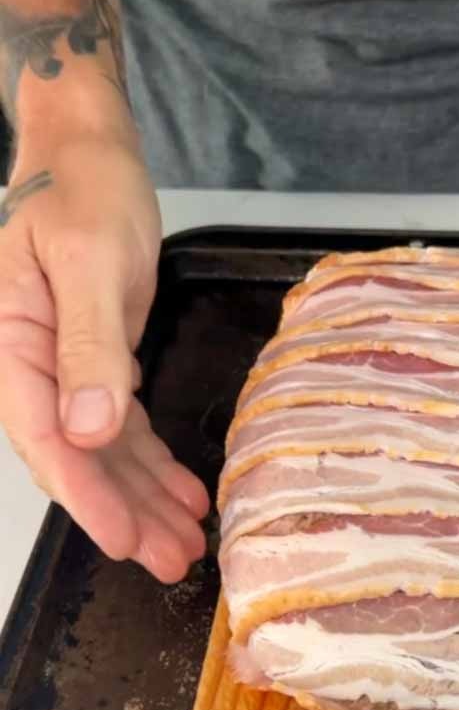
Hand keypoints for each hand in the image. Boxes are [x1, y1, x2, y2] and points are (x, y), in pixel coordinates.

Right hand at [0, 135, 208, 581]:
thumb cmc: (84, 187)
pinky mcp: (97, 362)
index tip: (122, 539)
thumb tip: (85, 430)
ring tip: (188, 543)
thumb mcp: (89, 260)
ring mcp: (63, 369)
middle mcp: (29, 367)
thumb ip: (88, 347)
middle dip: (124, 513)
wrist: (90, 148)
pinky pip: (123, 426)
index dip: (84, 495)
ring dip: (145, 498)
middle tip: (173, 561)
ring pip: (104, 451)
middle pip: (76, 458)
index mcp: (10, 344)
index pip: (44, 438)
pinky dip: (153, 460)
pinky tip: (186, 492)